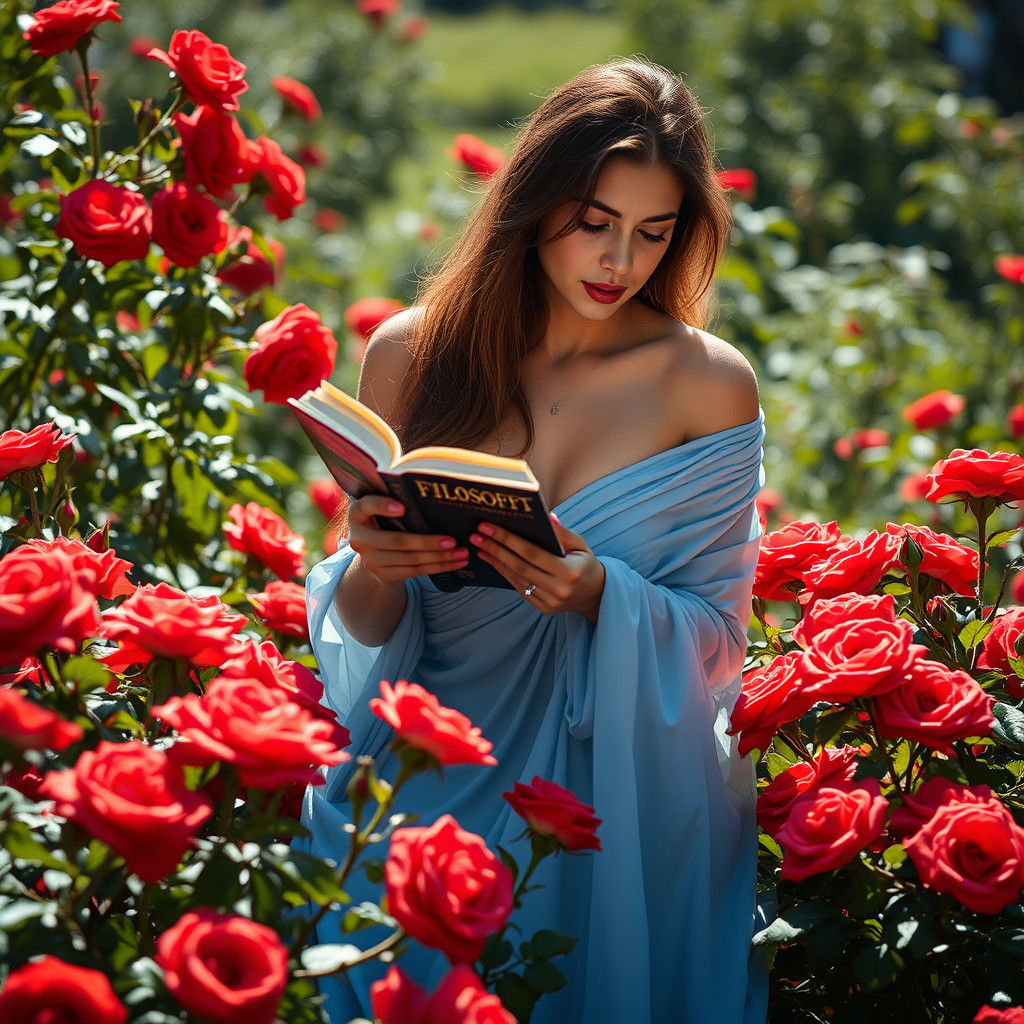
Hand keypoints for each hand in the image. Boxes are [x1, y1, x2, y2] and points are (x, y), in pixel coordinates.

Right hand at [348, 495, 468, 585]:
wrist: (374, 554)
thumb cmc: (385, 521)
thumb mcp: (381, 507)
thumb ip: (393, 498)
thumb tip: (429, 490)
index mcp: (357, 513)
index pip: (367, 506)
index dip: (383, 506)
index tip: (403, 508)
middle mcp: (359, 538)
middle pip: (397, 541)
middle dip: (427, 542)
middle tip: (453, 540)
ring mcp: (370, 560)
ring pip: (410, 559)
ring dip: (439, 557)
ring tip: (462, 553)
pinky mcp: (383, 575)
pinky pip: (415, 571)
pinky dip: (438, 567)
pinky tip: (455, 563)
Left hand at [470, 514, 604, 621]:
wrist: (596, 594)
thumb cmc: (586, 564)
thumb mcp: (580, 545)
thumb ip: (562, 533)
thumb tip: (545, 517)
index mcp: (569, 571)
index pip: (532, 553)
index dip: (508, 539)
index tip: (488, 527)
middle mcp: (558, 589)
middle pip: (519, 566)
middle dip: (496, 549)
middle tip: (477, 535)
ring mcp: (550, 601)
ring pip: (516, 579)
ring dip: (496, 562)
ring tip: (480, 547)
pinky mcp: (543, 608)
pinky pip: (520, 589)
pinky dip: (505, 574)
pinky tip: (493, 561)